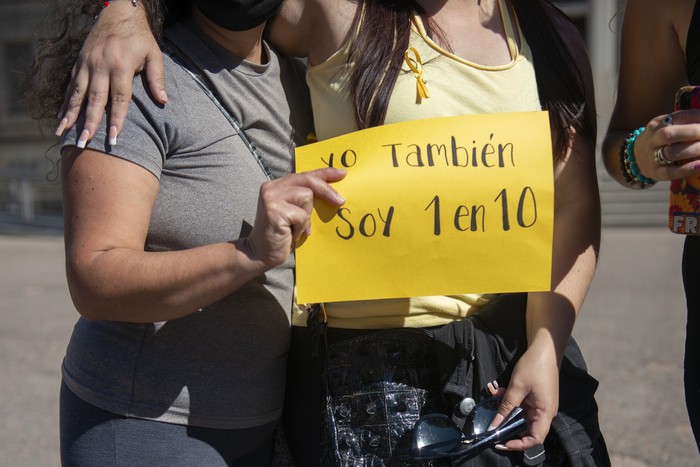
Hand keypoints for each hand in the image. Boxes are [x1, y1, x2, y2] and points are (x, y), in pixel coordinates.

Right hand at [55, 0, 163, 146]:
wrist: (119, 13)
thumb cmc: (140, 37)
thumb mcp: (154, 54)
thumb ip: (157, 78)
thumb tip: (163, 101)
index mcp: (121, 66)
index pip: (120, 99)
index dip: (117, 119)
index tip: (115, 137)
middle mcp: (101, 66)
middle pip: (95, 100)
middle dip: (89, 122)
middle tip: (84, 141)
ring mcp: (87, 64)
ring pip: (78, 93)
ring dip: (71, 114)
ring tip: (63, 132)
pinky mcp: (79, 62)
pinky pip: (71, 85)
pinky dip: (65, 101)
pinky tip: (60, 116)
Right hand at [245, 168, 345, 267]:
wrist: (261, 253)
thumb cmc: (281, 234)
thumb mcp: (293, 212)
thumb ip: (304, 200)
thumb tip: (333, 194)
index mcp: (277, 185)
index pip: (304, 174)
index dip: (324, 173)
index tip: (342, 173)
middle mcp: (271, 187)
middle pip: (308, 181)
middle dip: (327, 191)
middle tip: (341, 201)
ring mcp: (271, 198)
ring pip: (307, 197)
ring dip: (306, 216)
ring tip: (296, 228)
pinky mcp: (274, 210)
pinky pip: (301, 215)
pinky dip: (301, 227)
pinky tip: (291, 234)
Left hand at [488, 348, 558, 449]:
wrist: (545, 348)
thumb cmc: (534, 366)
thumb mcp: (516, 387)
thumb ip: (505, 407)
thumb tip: (494, 425)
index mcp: (545, 412)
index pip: (535, 438)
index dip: (519, 444)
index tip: (502, 442)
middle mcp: (545, 412)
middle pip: (527, 429)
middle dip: (509, 427)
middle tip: (493, 426)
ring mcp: (541, 404)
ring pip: (522, 416)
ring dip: (507, 410)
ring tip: (495, 400)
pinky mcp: (537, 397)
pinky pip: (522, 405)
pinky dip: (511, 401)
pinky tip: (499, 391)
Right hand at [635, 109, 699, 180]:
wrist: (635, 158)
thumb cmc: (659, 141)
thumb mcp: (665, 127)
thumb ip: (684, 124)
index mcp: (657, 124)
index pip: (679, 117)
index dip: (696, 117)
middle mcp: (652, 139)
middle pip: (670, 134)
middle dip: (692, 133)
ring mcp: (652, 157)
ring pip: (671, 153)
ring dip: (693, 150)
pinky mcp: (655, 172)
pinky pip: (670, 172)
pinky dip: (687, 169)